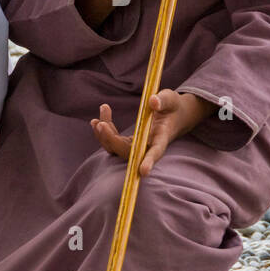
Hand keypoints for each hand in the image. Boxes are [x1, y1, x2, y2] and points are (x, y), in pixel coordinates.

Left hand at [89, 90, 215, 175]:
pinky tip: (97, 120)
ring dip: (104, 136)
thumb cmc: (173, 106)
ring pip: (117, 148)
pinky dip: (104, 132)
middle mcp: (148, 146)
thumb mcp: (171, 99)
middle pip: (129, 152)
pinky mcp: (130, 143)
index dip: (149, 161)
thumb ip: (163, 100)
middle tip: (101, 124)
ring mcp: (137, 146)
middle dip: (112, 141)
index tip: (143, 172)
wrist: (173, 114)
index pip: (156, 151)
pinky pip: (114, 142)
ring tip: (96, 120)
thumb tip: (152, 101)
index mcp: (162, 137)